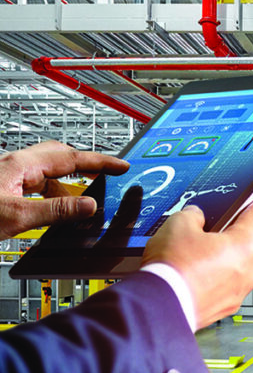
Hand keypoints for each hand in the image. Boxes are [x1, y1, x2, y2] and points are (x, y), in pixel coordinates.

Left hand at [0, 141, 129, 239]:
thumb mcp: (18, 216)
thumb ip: (56, 211)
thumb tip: (89, 206)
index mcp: (21, 164)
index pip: (71, 158)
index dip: (100, 162)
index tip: (120, 166)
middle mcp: (15, 165)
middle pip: (60, 156)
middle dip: (87, 165)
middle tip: (108, 174)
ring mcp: (9, 174)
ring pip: (47, 171)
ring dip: (68, 183)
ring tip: (83, 199)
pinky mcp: (4, 187)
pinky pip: (35, 183)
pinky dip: (52, 191)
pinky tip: (54, 206)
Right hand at [141, 197, 252, 329]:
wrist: (157, 309)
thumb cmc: (171, 271)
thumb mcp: (178, 224)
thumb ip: (194, 214)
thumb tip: (196, 217)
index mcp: (245, 246)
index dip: (252, 199)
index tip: (250, 196)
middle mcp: (249, 271)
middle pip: (245, 241)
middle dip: (227, 232)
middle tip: (206, 227)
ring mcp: (238, 292)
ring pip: (234, 265)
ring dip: (219, 257)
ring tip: (193, 254)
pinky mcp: (224, 307)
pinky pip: (223, 285)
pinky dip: (212, 278)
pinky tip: (191, 273)